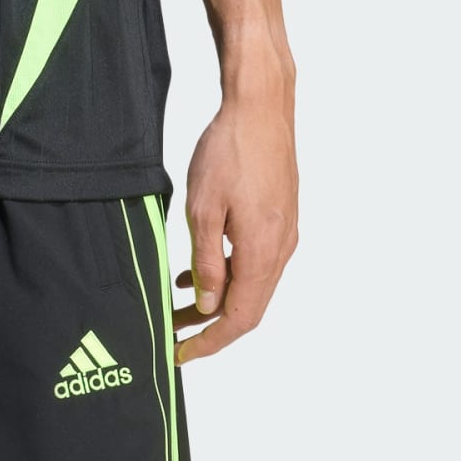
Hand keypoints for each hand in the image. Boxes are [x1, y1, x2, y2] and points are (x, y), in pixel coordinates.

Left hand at [172, 97, 297, 361]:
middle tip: (175, 333)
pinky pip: (256, 260)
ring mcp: (284, 233)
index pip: (240, 318)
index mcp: (263, 251)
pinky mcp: (280, 218)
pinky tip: (200, 267)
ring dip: (219, 299)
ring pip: (252, 284)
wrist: (260, 107)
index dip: (210, 342)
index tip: (182, 353)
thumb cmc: (230, 149)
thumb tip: (210, 306)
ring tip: (179, 301)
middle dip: (211, 326)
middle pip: (249, 307)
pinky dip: (230, 273)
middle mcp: (281, 249)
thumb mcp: (204, 208)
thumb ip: (208, 261)